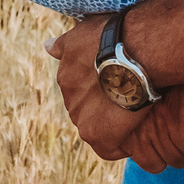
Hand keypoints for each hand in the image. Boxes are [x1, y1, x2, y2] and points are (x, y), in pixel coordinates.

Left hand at [44, 16, 154, 161]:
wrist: (134, 52)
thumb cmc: (113, 38)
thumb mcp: (82, 34)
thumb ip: (63, 44)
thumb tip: (46, 46)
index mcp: (67, 77)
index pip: (82, 88)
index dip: (102, 87)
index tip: (117, 82)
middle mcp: (70, 100)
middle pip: (90, 110)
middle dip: (106, 106)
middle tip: (129, 98)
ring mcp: (83, 120)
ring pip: (100, 128)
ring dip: (115, 124)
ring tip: (136, 115)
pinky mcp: (100, 136)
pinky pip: (111, 148)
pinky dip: (122, 145)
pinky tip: (135, 134)